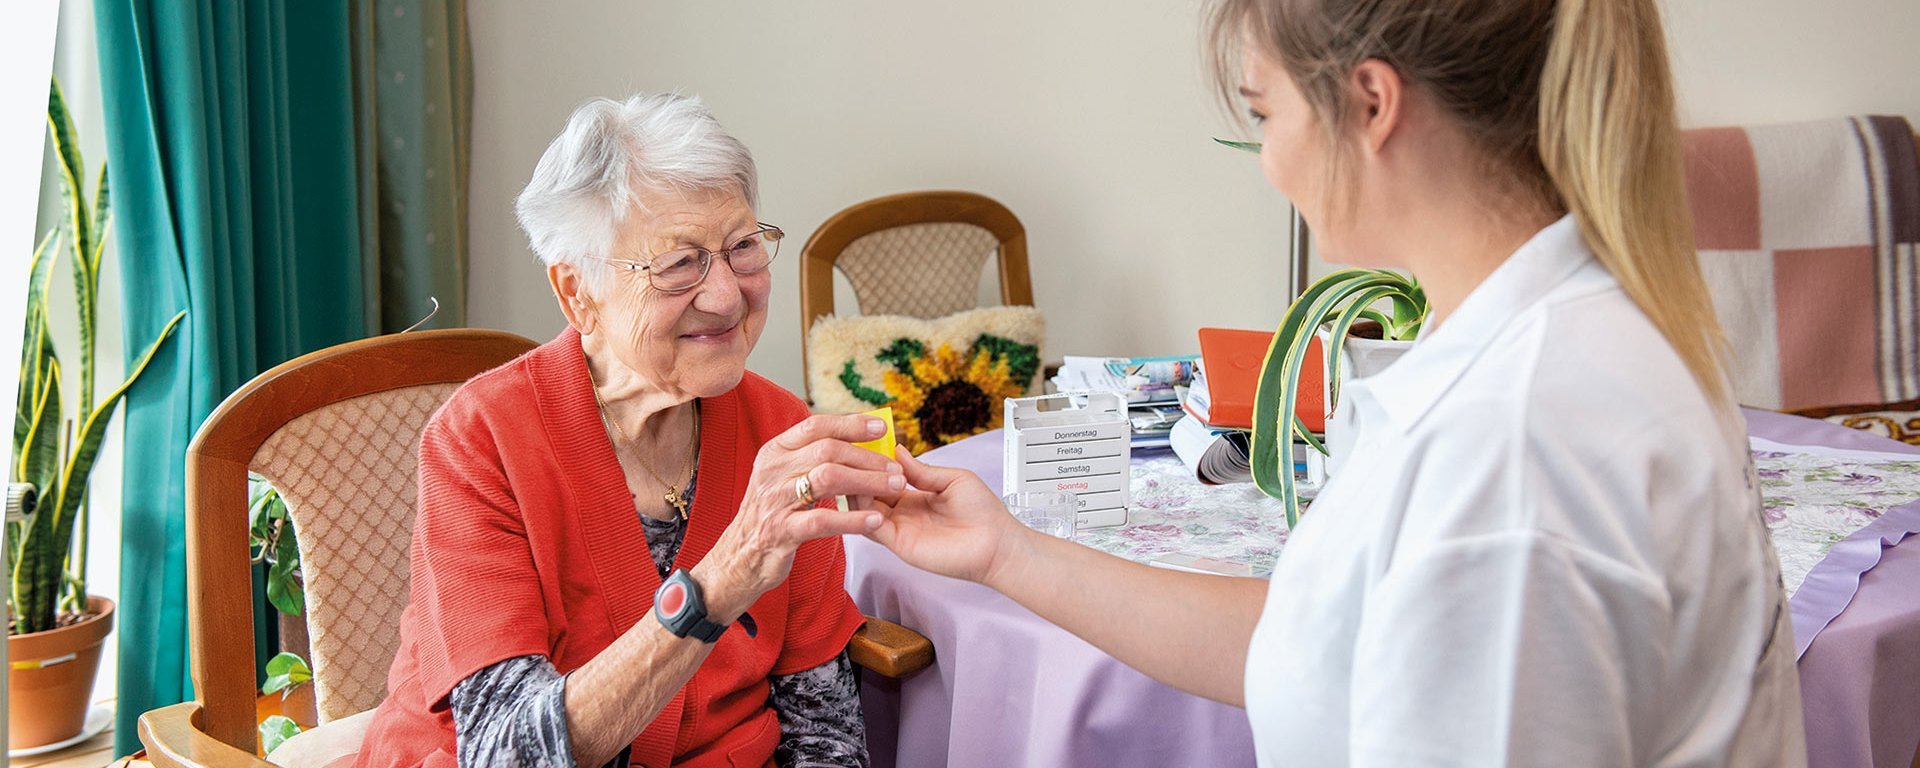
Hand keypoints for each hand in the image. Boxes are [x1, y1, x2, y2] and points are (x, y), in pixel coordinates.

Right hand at [694, 414, 904, 620]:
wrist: (739, 557)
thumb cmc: (771, 514)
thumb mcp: (782, 477)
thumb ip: (809, 458)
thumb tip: (854, 437)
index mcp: (774, 452)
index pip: (815, 426)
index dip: (850, 424)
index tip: (881, 427)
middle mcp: (772, 471)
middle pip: (827, 450)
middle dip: (867, 457)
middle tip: (896, 468)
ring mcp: (775, 501)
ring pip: (828, 479)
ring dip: (867, 482)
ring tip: (895, 488)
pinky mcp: (781, 531)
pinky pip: (822, 520)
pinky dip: (852, 519)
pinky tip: (875, 521)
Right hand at [868, 446, 1030, 585]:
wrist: (997, 543)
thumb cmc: (983, 512)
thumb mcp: (952, 479)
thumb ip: (922, 470)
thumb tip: (898, 450)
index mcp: (915, 496)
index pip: (881, 478)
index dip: (870, 464)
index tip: (860, 446)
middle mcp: (903, 513)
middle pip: (867, 494)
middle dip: (857, 475)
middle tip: (848, 458)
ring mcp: (900, 529)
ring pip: (864, 510)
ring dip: (856, 493)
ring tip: (852, 474)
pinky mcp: (901, 545)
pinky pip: (873, 529)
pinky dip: (863, 514)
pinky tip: (863, 498)